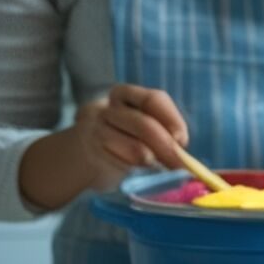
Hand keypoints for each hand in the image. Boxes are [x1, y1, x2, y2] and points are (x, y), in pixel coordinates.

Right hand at [71, 83, 189, 184]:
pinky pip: (120, 162)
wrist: (81, 154)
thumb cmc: (121, 137)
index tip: (182, 140)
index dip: (172, 119)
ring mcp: (95, 129)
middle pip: (144, 123)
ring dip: (152, 159)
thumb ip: (160, 132)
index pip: (154, 99)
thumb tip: (181, 151)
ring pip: (134, 146)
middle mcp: (108, 108)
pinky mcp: (91, 152)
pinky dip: (133, 167)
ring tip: (157, 166)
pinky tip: (135, 169)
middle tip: (179, 163)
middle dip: (166, 146)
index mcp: (125, 95)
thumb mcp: (139, 127)